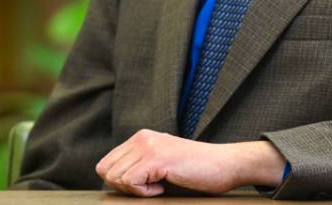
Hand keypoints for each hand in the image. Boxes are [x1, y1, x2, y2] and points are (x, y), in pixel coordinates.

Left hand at [95, 129, 286, 196]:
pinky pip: (130, 182)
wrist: (226, 164)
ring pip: (115, 177)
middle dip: (123, 187)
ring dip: (135, 190)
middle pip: (106, 170)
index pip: (106, 163)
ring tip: (158, 187)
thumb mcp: (162, 164)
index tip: (143, 187)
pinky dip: (144, 192)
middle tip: (149, 189)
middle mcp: (142, 138)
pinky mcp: (157, 158)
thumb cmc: (199, 170)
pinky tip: (163, 187)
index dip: (119, 182)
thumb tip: (114, 183)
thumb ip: (140, 166)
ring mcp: (149, 146)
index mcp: (141, 138)